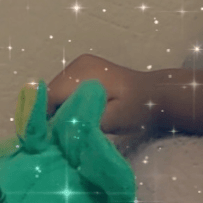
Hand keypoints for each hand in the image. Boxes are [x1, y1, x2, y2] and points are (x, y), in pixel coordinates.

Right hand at [46, 54, 161, 133]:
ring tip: (72, 125)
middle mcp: (78, 65)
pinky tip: (79, 113)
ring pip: (58, 91)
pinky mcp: (87, 69)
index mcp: (84, 75)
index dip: (46, 118)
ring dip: (61, 108)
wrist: (156, 95)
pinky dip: (68, 101)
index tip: (50, 138)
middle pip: (51, 93)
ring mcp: (81, 65)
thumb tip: (57, 130)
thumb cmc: (136, 109)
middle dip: (54, 113)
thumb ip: (82, 124)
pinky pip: (67, 87)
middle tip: (63, 134)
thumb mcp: (109, 121)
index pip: (50, 97)